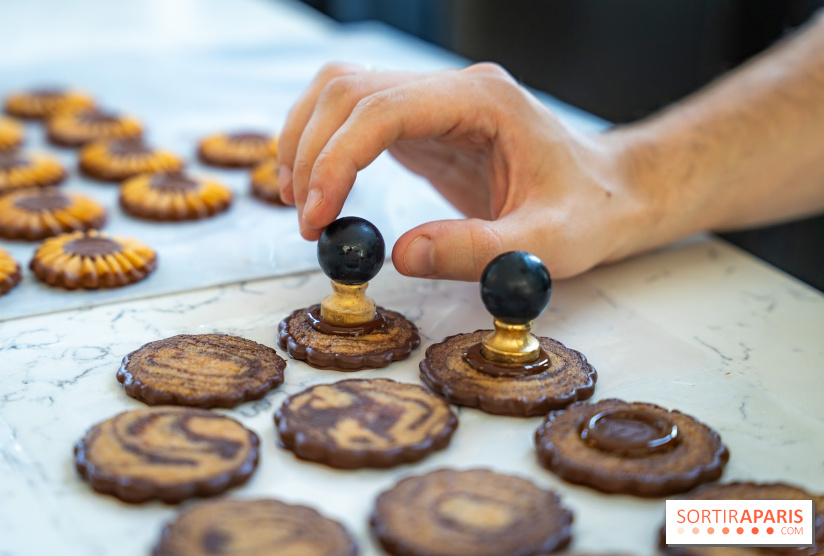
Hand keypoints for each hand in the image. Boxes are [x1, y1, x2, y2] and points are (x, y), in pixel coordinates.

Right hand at [278, 62, 657, 280]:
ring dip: (307, 140)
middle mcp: (453, 90)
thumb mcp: (549, 244)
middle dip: (311, 149)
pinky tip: (322, 188)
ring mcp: (436, 102)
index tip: (316, 214)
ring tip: (299, 201)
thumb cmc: (589, 212)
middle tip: (305, 218)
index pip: (384, 109)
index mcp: (482, 101)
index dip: (337, 158)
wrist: (607, 193)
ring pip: (343, 93)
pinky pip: (357, 120)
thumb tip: (401, 255)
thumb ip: (480, 251)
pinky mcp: (425, 126)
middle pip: (349, 89)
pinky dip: (326, 148)